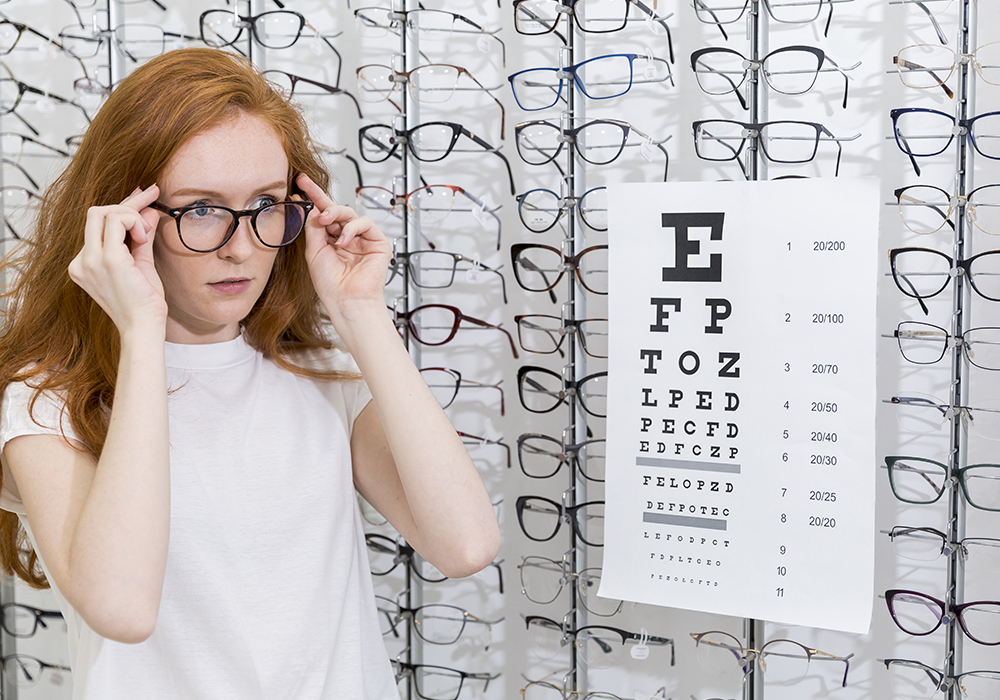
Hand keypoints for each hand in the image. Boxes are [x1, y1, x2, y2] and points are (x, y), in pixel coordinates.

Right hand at [67, 185, 166, 335]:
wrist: (144, 326)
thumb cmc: (143, 302)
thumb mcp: (141, 263)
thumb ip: (142, 237)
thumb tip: (149, 210)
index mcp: (84, 263)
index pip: (97, 224)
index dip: (122, 207)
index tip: (144, 197)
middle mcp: (81, 261)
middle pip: (96, 212)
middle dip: (127, 203)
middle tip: (152, 199)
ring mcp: (90, 260)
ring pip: (103, 212)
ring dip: (131, 215)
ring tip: (146, 234)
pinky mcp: (107, 259)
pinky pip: (116, 221)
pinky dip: (133, 222)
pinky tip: (143, 237)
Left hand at [296, 173, 391, 318]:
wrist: (346, 300)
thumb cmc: (331, 283)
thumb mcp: (314, 251)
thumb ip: (313, 227)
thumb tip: (309, 207)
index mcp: (330, 241)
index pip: (322, 215)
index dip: (312, 199)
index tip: (299, 185)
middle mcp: (346, 238)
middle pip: (335, 210)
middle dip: (320, 197)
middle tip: (306, 187)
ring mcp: (361, 239)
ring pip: (349, 213)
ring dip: (334, 213)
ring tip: (324, 220)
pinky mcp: (377, 242)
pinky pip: (365, 223)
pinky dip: (352, 228)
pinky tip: (343, 240)